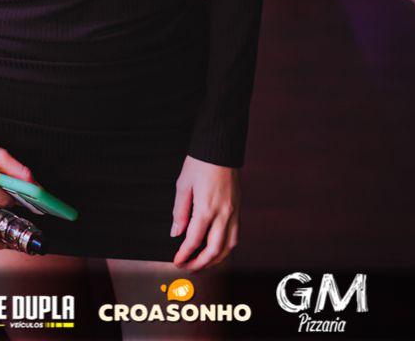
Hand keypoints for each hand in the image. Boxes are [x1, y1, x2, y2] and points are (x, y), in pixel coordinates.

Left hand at [170, 156, 239, 270]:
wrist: (220, 146)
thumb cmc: (200, 162)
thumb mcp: (183, 184)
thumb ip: (179, 212)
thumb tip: (176, 233)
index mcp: (206, 208)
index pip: (194, 240)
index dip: (184, 255)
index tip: (177, 261)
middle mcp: (223, 214)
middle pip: (214, 250)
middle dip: (200, 263)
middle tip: (188, 267)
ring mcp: (233, 212)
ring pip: (228, 247)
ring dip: (215, 260)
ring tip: (202, 263)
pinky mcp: (239, 208)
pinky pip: (235, 235)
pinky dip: (226, 247)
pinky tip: (217, 248)